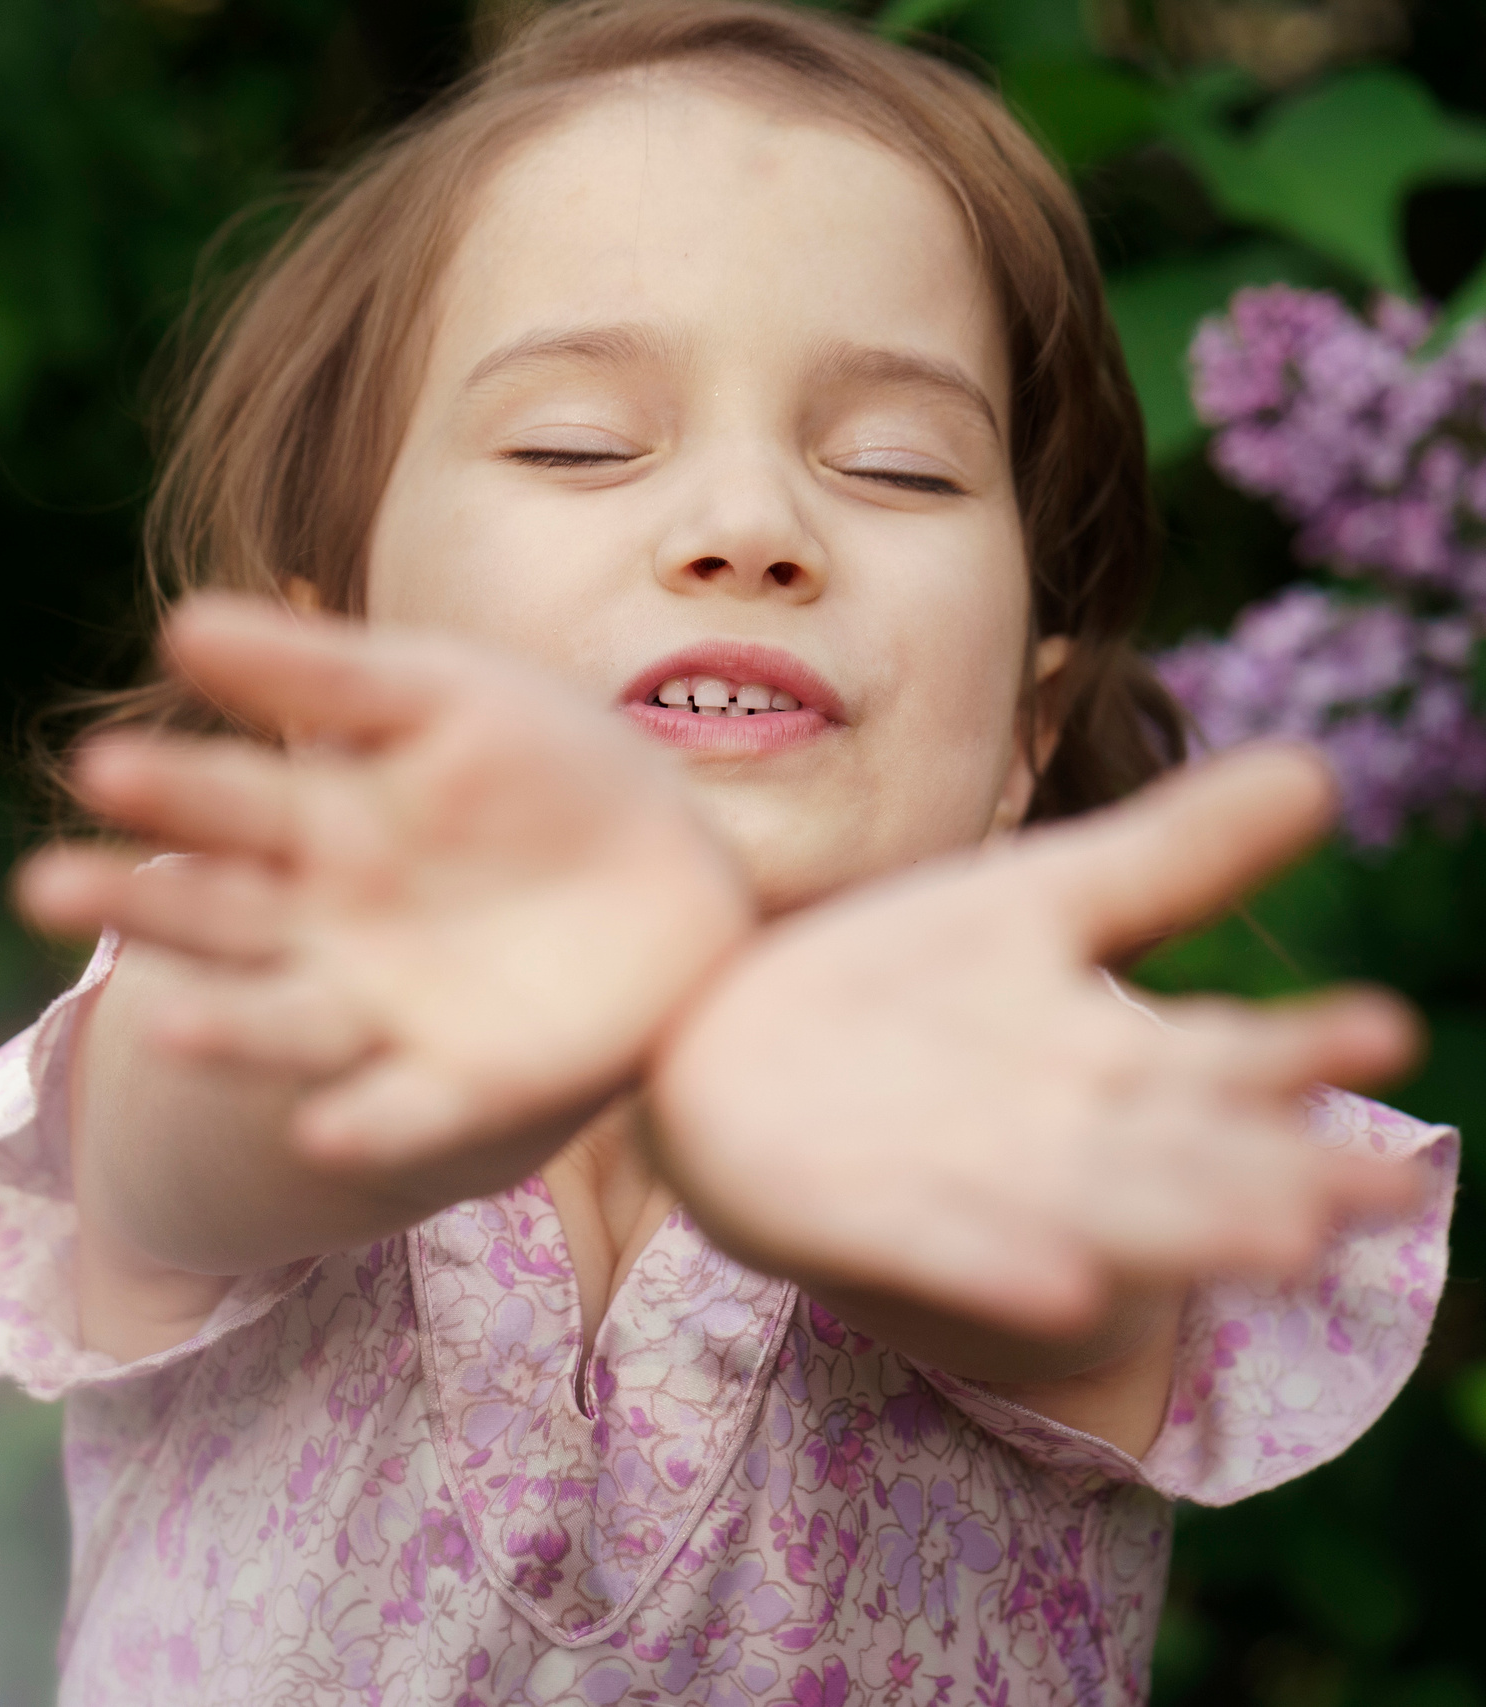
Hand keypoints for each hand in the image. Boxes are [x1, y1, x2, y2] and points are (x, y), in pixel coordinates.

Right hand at [17, 594, 752, 1183]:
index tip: (96, 768)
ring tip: (168, 1026)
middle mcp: (322, 927)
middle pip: (216, 919)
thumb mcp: (443, 697)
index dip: (166, 788)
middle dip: (137, 905)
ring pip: (280, 1022)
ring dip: (223, 1029)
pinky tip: (325, 1123)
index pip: (223, 807)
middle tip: (43, 890)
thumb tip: (179, 623)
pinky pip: (404, 1108)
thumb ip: (325, 672)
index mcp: (316, 825)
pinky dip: (366, 1119)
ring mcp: (381, 1010)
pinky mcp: (459, 1086)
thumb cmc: (540, 770)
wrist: (673, 884)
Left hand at [647, 743, 1422, 1338]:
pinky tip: (1064, 1293)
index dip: (1305, 1048)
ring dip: (1185, 1229)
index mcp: (1116, 1061)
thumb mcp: (1042, 904)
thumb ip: (1173, 857)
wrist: (731, 1066)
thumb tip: (1323, 769)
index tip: (1389, 1032)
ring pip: (1097, 1216)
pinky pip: (940, 1249)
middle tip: (1387, 1190)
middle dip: (1284, 1178)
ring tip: (1282, 1242)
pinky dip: (1000, 1267)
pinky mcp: (866, 1224)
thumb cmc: (915, 997)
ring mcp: (973, 1190)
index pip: (1230, 1056)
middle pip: (1191, 1162)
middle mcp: (1066, 1140)